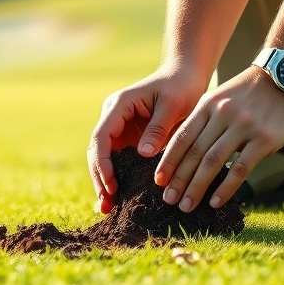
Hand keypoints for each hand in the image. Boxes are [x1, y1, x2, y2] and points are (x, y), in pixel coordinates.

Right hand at [86, 66, 206, 213]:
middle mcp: (113, 117)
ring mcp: (119, 128)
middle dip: (100, 177)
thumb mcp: (173, 105)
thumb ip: (158, 128)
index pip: (102, 136)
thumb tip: (143, 154)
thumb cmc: (181, 87)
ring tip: (108, 207)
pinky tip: (118, 198)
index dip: (103, 162)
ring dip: (104, 181)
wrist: (186, 77)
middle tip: (107, 203)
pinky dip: (117, 177)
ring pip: (104, 158)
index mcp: (119, 105)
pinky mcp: (128, 138)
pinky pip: (118, 160)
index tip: (111, 184)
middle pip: (97, 151)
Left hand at [155, 66, 283, 211]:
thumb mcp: (221, 96)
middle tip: (168, 200)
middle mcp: (222, 115)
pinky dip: (225, 188)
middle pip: (194, 152)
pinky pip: (241, 168)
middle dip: (178, 179)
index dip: (168, 161)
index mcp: (208, 105)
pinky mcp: (264, 139)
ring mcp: (244, 127)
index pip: (182, 137)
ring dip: (196, 187)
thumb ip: (205, 120)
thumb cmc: (250, 92)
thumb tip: (186, 152)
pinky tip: (215, 202)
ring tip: (186, 206)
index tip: (158, 181)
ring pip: (213, 162)